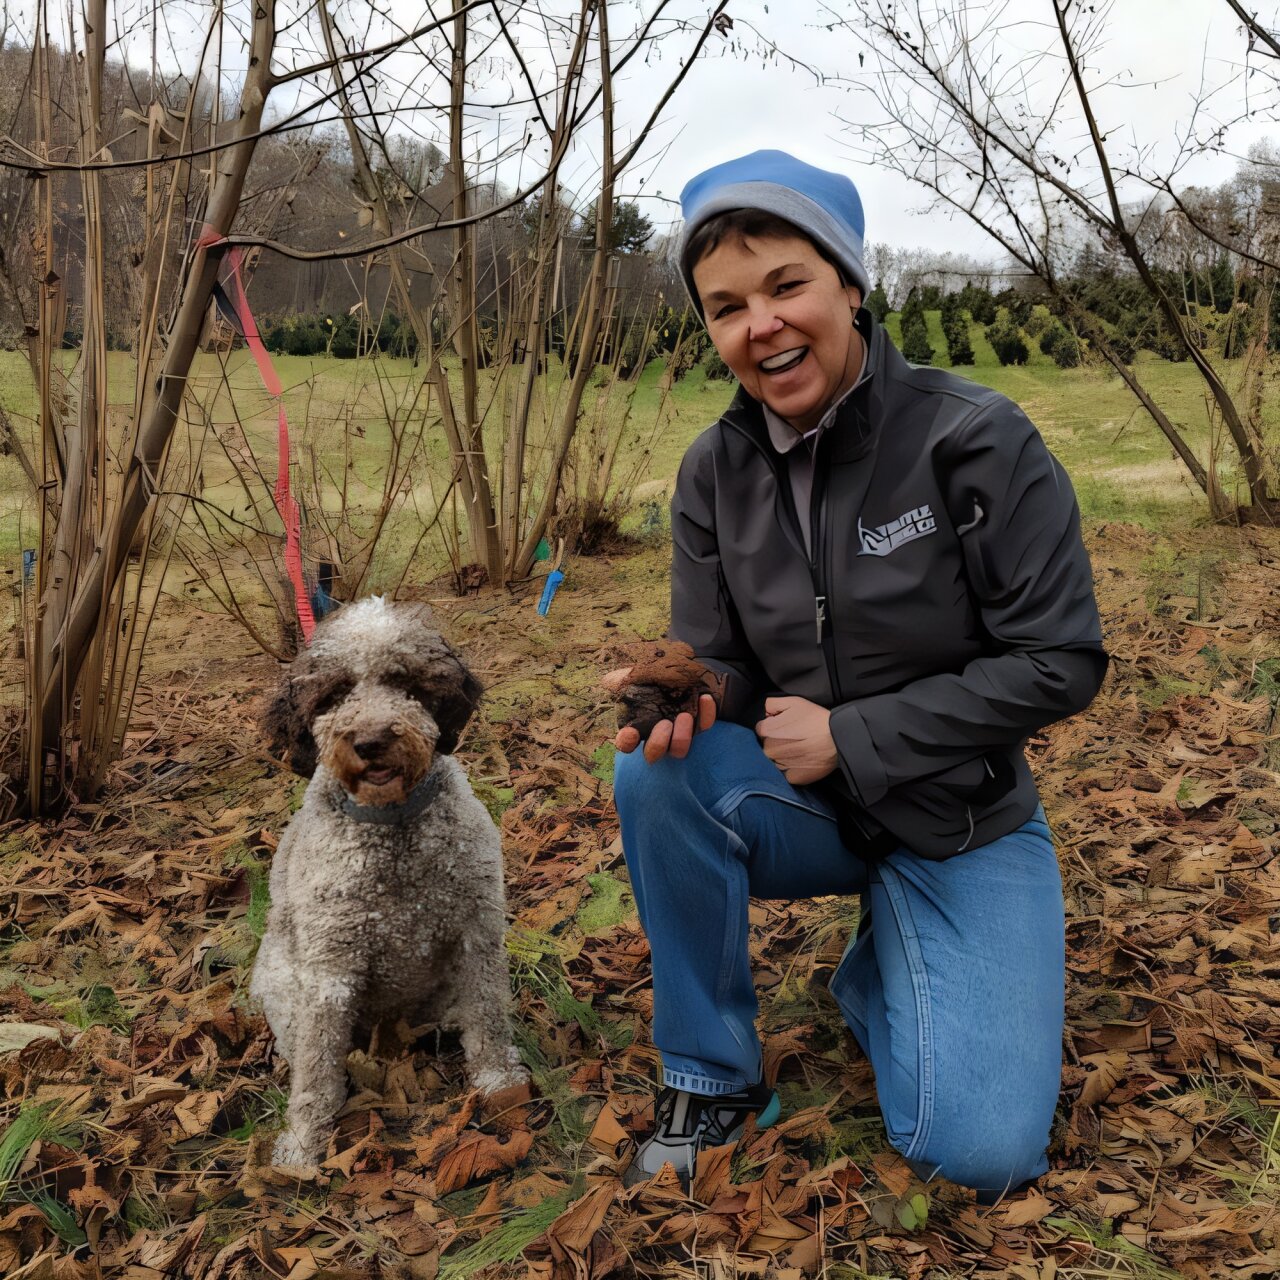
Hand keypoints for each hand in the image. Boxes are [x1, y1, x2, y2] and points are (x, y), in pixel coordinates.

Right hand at [603, 666, 717, 762]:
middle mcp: (656, 737)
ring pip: (680, 750)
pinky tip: (705, 698)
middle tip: (664, 724)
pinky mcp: (700, 725)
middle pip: (653, 754)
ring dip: (682, 736)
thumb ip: (622, 680)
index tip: (630, 733)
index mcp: (636, 726)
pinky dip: (706, 715)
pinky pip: (705, 727)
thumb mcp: (635, 675)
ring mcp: (679, 734)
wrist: (682, 669)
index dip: (627, 742)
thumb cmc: (652, 677)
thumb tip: (609, 680)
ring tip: (685, 716)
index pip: (626, 743)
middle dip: (658, 743)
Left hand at [755, 696, 837, 785]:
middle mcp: (770, 750)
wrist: (837, 738)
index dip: (773, 726)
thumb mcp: (793, 701)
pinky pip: (785, 774)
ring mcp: (780, 765)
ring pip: (775, 760)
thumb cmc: (816, 719)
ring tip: (800, 748)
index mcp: (768, 731)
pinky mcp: (792, 777)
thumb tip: (765, 713)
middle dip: (776, 741)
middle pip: (767, 745)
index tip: (785, 727)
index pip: (761, 729)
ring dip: (784, 756)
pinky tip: (802, 761)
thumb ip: (772, 704)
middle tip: (795, 738)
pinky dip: (792, 769)